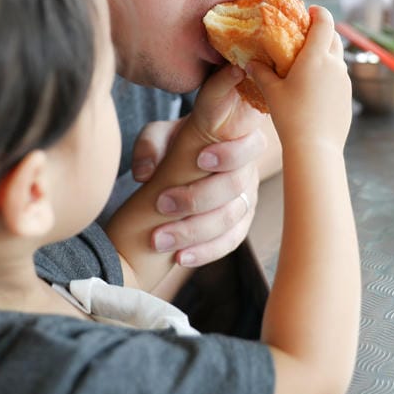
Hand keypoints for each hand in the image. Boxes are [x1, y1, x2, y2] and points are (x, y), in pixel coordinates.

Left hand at [146, 65, 267, 266]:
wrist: (188, 165)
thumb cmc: (176, 144)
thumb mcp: (161, 135)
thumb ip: (151, 144)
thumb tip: (145, 173)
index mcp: (239, 140)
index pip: (249, 146)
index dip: (230, 154)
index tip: (200, 160)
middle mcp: (248, 171)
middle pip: (235, 187)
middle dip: (198, 198)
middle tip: (161, 204)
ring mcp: (246, 201)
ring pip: (231, 220)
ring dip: (194, 231)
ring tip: (160, 239)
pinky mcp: (240, 226)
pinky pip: (228, 243)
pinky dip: (205, 252)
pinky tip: (179, 257)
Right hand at [247, 6, 351, 151]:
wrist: (316, 148)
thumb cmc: (290, 117)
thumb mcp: (272, 92)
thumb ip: (262, 73)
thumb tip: (251, 62)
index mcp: (317, 57)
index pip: (325, 22)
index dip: (318, 12)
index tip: (309, 11)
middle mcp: (335, 65)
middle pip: (335, 37)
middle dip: (322, 31)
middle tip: (305, 35)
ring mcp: (344, 81)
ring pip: (338, 58)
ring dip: (326, 53)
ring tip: (308, 62)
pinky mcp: (347, 97)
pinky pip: (339, 77)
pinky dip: (329, 73)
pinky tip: (314, 87)